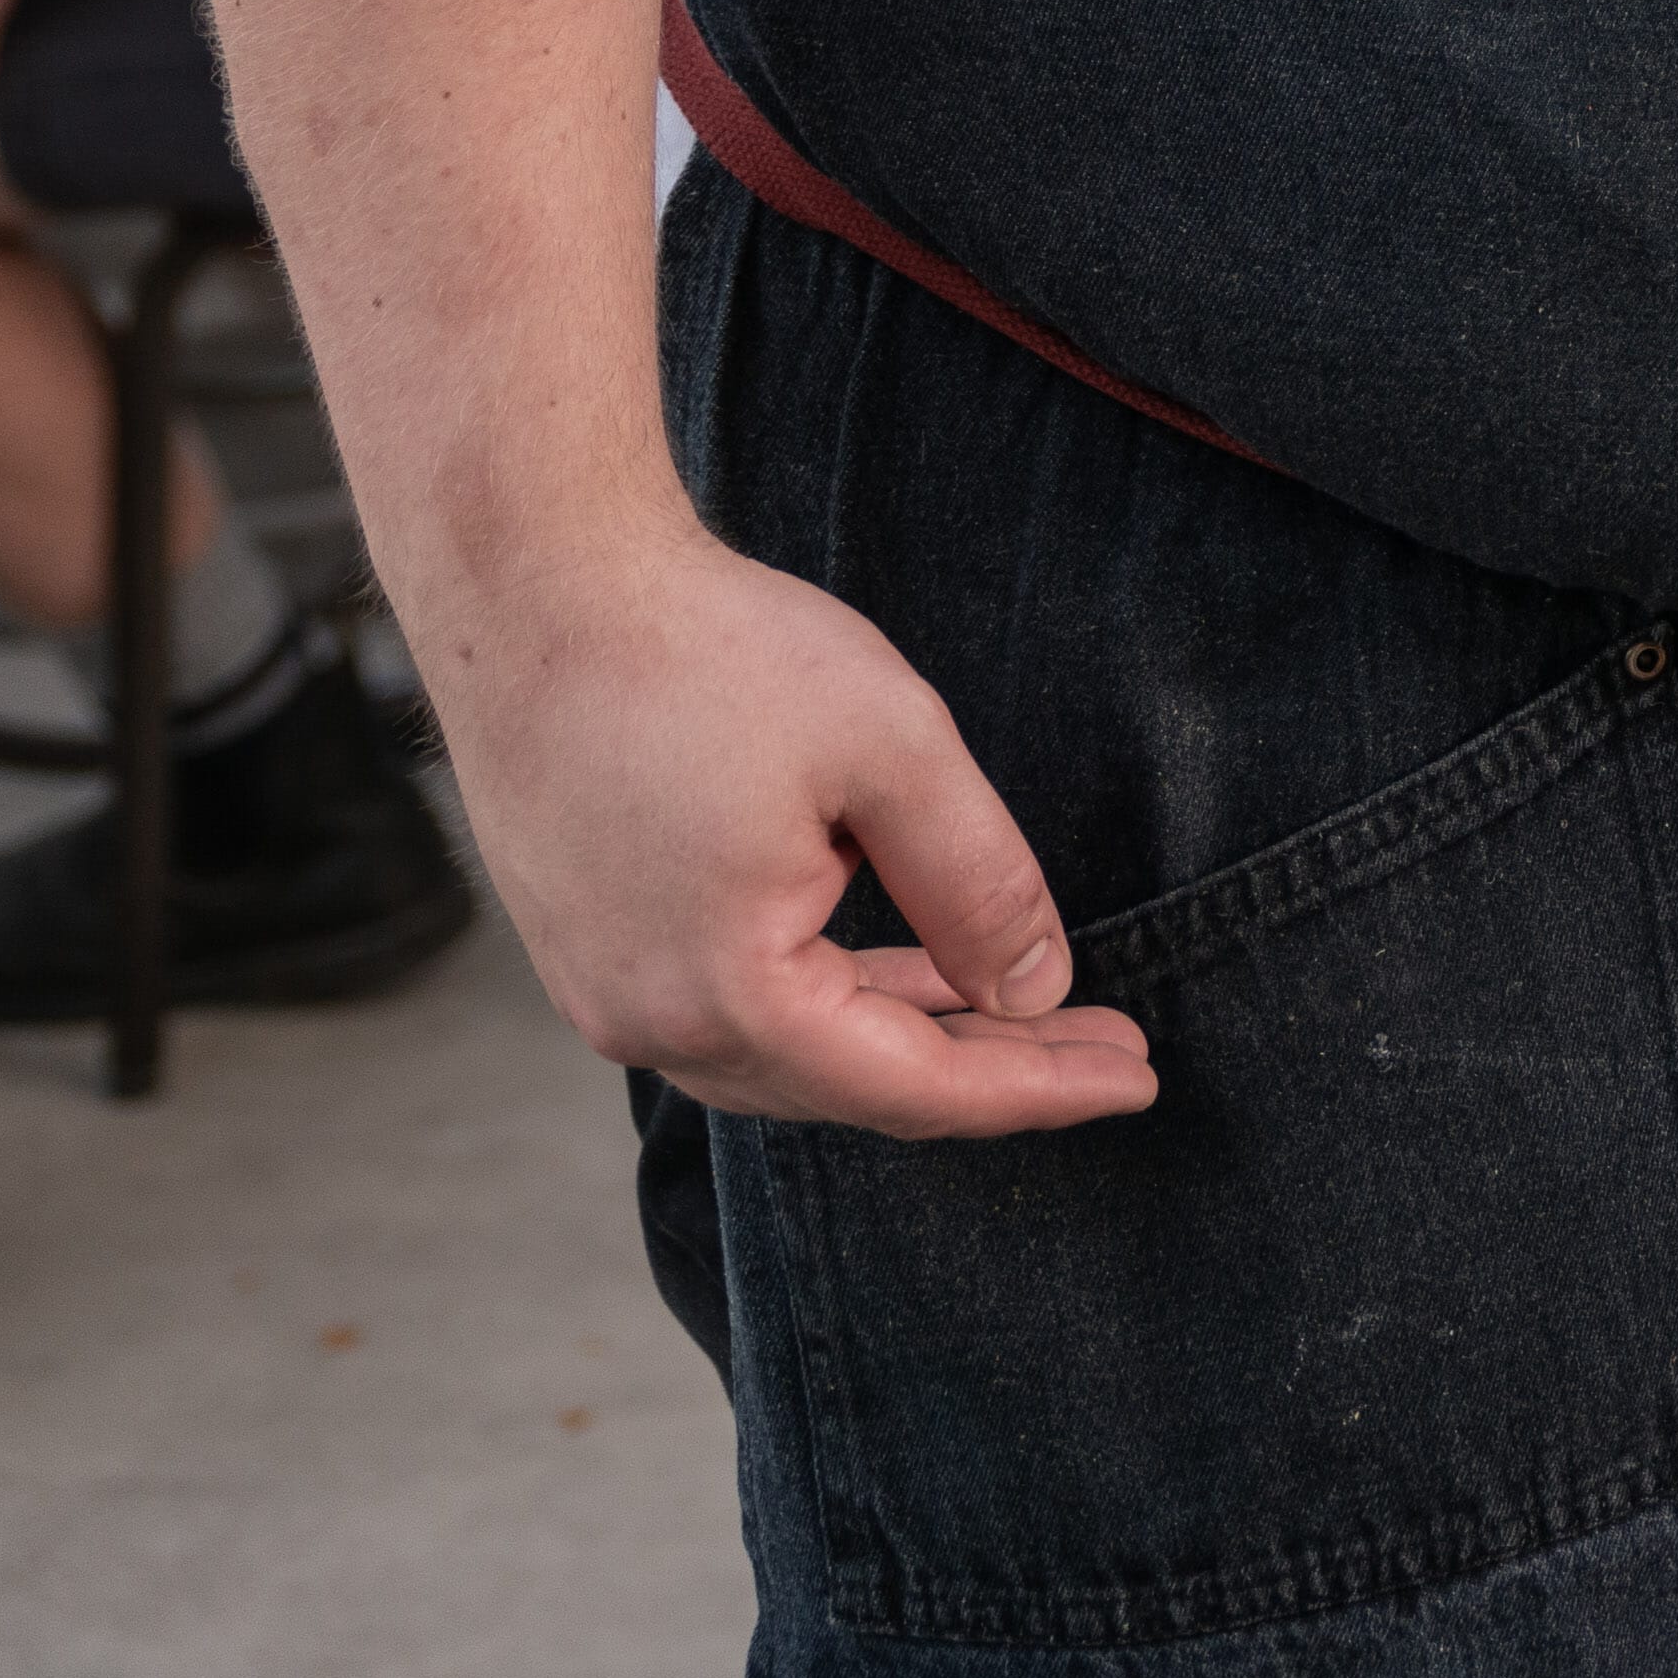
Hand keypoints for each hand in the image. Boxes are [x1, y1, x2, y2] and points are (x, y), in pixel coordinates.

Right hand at [405, 512, 1153, 1138]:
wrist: (536, 589)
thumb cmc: (708, 654)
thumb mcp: (894, 753)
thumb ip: (978, 884)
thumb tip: (1038, 989)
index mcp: (728, 994)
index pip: (914, 1085)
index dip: (1038, 1088)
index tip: (1141, 1081)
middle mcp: (650, 1023)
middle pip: (854, 1085)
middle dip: (994, 1070)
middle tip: (1115, 1055)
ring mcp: (607, 991)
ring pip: (794, 1053)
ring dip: (914, 1036)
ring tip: (1029, 1016)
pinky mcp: (592, 946)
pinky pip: (738, 1008)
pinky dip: (836, 999)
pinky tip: (909, 970)